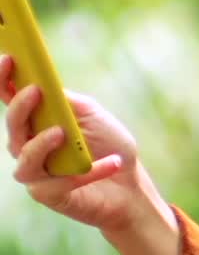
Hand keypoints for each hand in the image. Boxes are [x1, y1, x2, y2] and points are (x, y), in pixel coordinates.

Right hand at [0, 54, 142, 233]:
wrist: (130, 184)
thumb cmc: (109, 145)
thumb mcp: (91, 114)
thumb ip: (66, 101)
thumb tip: (43, 83)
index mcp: (36, 121)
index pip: (10, 98)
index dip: (3, 79)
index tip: (9, 58)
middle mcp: (28, 145)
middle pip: (12, 126)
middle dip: (20, 107)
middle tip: (36, 91)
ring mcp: (36, 172)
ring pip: (24, 159)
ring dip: (41, 144)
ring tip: (62, 132)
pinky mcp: (49, 195)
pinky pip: (58, 184)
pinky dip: (86, 172)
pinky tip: (112, 163)